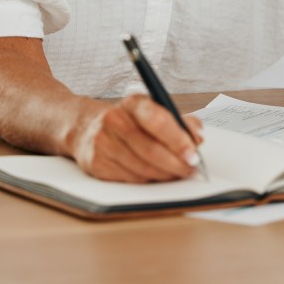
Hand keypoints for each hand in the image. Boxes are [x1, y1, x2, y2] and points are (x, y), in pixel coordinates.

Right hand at [68, 94, 203, 182]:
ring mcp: (103, 142)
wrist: (86, 127)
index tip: (193, 154)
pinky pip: (130, 179)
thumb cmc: (128, 121)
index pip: (158, 120)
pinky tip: (154, 175)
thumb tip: (198, 136)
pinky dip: (147, 180)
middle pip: (151, 149)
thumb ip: (179, 122)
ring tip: (176, 174)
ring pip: (142, 168)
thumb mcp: (152, 111)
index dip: (178, 140)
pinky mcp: (96, 163)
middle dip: (176, 164)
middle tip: (190, 169)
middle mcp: (114, 120)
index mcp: (133, 103)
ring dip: (164, 175)